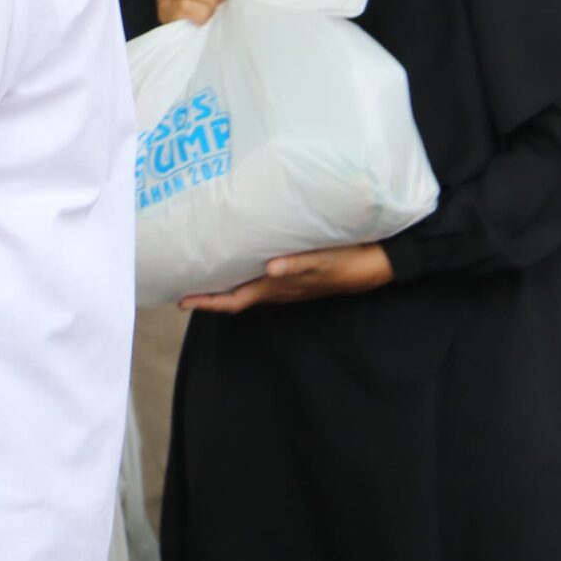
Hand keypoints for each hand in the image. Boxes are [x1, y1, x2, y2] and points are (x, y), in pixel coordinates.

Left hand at [180, 243, 392, 312]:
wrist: (379, 264)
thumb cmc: (350, 261)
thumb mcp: (324, 260)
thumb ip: (297, 265)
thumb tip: (269, 269)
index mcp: (278, 287)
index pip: (235, 300)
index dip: (208, 302)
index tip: (182, 300)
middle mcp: (279, 289)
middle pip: (235, 296)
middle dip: (209, 293)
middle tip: (182, 281)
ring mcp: (288, 284)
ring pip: (247, 287)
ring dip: (224, 283)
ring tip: (202, 270)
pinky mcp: (297, 274)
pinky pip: (262, 277)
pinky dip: (244, 271)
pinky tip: (240, 258)